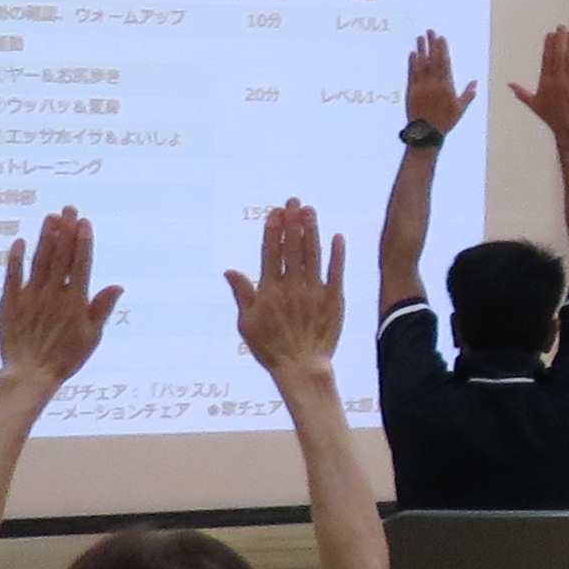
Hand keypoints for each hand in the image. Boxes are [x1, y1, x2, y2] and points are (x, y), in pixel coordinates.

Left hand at [0, 208, 119, 393]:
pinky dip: (16, 258)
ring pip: (39, 261)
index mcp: (75, 301)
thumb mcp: (92, 337)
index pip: (80, 264)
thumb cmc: (65, 358)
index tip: (84, 222)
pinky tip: (20, 241)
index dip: (82, 241)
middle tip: (68, 209)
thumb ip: (101, 308)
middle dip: (65, 230)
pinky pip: (12, 275)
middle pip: (60, 256)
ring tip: (50, 218)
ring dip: (45, 238)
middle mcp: (53, 294)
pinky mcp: (10, 302)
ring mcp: (30, 296)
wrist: (30, 374)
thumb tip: (117, 285)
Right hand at [226, 199, 346, 378]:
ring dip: (311, 231)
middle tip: (294, 201)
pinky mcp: (333, 299)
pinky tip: (337, 237)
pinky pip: (336, 272)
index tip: (275, 212)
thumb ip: (242, 294)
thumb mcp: (247, 323)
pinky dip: (337, 254)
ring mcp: (314, 292)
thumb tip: (230, 270)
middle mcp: (292, 287)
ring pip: (313, 255)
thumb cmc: (270, 348)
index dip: (273, 230)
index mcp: (270, 291)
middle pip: (292, 248)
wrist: (301, 366)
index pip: (271, 253)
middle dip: (292, 222)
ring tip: (310, 210)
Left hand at [404, 31, 465, 135]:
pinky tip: (412, 54)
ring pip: (421, 64)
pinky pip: (412, 74)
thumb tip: (475, 83)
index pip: (444, 63)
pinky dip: (412, 63)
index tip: (441, 38)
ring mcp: (421, 86)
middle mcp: (433, 83)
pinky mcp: (411, 91)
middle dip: (432, 44)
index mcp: (446, 86)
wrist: (426, 132)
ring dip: (421, 50)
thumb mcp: (460, 108)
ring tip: (420, 38)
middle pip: (433, 60)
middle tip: (430, 31)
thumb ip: (468, 94)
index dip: (442, 49)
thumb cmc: (446, 121)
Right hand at [512, 24, 568, 144]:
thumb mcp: (533, 104)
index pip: (546, 58)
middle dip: (560, 39)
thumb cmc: (550, 116)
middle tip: (561, 27)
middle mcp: (557, 79)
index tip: (549, 34)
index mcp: (545, 81)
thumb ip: (521, 92)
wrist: (568, 127)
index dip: (548, 45)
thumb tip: (509, 84)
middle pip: (558, 54)